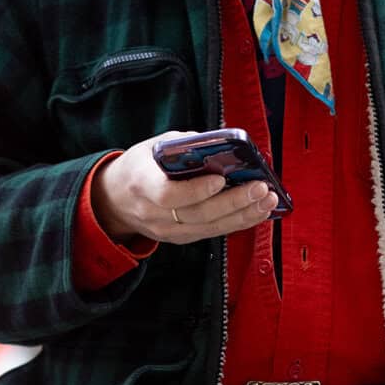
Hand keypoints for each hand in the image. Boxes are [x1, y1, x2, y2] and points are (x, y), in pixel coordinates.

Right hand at [90, 132, 278, 247]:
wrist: (116, 200)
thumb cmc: (140, 166)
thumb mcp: (153, 147)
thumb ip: (184, 146)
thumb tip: (223, 146)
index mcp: (142, 184)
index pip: (169, 195)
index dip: (197, 190)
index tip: (221, 179)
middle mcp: (154, 214)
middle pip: (199, 214)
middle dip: (234, 202)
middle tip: (261, 188)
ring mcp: (168, 231)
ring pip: (210, 227)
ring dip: (243, 215)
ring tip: (268, 200)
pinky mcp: (181, 239)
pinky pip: (213, 232)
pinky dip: (238, 222)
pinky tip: (258, 211)